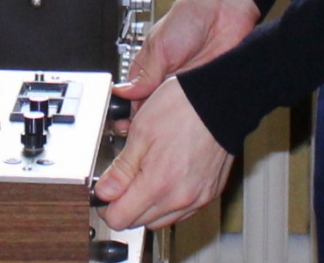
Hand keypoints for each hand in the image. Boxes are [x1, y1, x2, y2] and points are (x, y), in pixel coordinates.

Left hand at [94, 76, 235, 229]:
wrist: (219, 100)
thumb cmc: (182, 108)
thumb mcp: (140, 132)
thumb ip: (121, 169)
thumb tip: (104, 192)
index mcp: (159, 184)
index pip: (120, 219)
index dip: (105, 206)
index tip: (104, 192)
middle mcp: (180, 198)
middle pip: (139, 222)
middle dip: (125, 205)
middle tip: (122, 179)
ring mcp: (198, 199)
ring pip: (161, 220)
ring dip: (147, 206)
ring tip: (144, 176)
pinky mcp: (210, 194)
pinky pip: (182, 211)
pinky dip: (168, 201)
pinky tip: (165, 179)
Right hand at [114, 0, 258, 127]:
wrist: (226, 8)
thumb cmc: (191, 16)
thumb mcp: (160, 45)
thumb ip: (144, 73)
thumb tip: (124, 93)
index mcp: (152, 66)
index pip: (136, 97)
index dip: (133, 112)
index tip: (128, 125)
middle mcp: (169, 78)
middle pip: (156, 108)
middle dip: (152, 120)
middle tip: (148, 132)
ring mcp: (189, 86)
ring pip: (177, 111)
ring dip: (173, 118)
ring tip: (168, 127)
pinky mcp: (208, 89)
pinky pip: (199, 107)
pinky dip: (195, 114)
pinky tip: (189, 119)